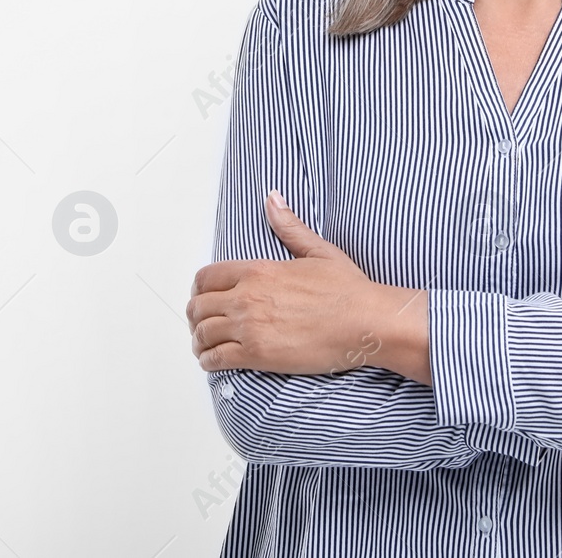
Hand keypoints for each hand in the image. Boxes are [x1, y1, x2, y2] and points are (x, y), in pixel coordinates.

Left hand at [187, 190, 387, 374]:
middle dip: (196, 315)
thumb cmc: (347, 290)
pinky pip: (217, 358)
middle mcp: (247, 297)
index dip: (199, 289)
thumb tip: (272, 199)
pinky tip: (212, 361)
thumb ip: (289, 227)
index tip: (202, 296)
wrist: (365, 322)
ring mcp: (250, 327)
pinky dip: (208, 361)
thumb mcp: (317, 250)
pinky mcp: (257, 355)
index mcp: (257, 270)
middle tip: (201, 323)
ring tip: (203, 346)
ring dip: (199, 340)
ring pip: (203, 333)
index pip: (207, 277)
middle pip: (199, 306)